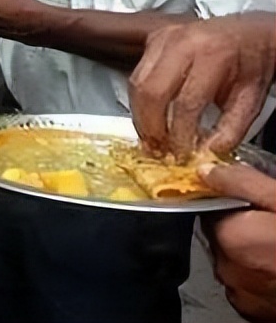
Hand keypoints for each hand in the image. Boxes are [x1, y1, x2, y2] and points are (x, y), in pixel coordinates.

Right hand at [130, 14, 275, 157]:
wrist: (250, 33)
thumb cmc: (252, 64)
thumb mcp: (251, 100)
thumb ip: (230, 130)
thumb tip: (203, 153)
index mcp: (213, 55)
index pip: (186, 103)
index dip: (180, 134)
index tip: (181, 154)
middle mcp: (183, 42)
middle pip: (152, 92)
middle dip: (151, 127)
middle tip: (157, 150)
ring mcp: (164, 37)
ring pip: (137, 83)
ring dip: (140, 116)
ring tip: (150, 138)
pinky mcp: (154, 39)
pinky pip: (136, 74)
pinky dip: (139, 100)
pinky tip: (149, 117)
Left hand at [201, 162, 275, 322]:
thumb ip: (245, 183)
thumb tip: (209, 171)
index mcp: (234, 237)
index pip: (212, 206)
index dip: (233, 199)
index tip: (255, 201)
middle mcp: (229, 268)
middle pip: (222, 233)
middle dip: (243, 225)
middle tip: (273, 222)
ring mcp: (242, 294)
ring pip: (234, 258)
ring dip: (251, 250)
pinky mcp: (254, 312)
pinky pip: (247, 283)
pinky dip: (259, 273)